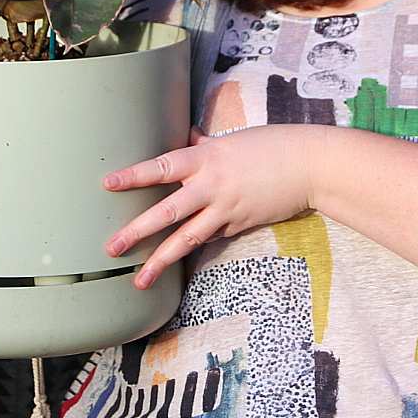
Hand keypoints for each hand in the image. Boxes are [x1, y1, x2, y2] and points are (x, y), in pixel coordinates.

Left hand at [102, 125, 321, 288]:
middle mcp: (212, 185)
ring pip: (186, 239)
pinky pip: (211, 239)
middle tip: (111, 248)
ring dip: (160, 261)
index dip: (134, 176)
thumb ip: (205, 145)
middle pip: (167, 212)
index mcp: (206, 157)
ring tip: (139, 281)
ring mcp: (226, 209)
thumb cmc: (272, 145)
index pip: (161, 167)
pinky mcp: (240, 225)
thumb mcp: (233, 140)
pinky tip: (178, 263)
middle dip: (136, 231)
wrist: (310, 165)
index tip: (107, 185)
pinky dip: (195, 247)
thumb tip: (188, 137)